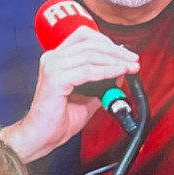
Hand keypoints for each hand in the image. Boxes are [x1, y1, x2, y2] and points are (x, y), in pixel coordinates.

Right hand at [0, 25, 141, 163]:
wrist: (40, 137)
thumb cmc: (56, 121)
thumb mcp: (87, 98)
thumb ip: (101, 83)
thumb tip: (120, 71)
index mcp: (57, 59)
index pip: (84, 37)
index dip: (107, 42)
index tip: (125, 53)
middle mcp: (53, 59)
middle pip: (90, 43)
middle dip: (116, 51)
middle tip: (133, 60)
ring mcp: (53, 67)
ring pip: (91, 55)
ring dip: (115, 60)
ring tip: (130, 67)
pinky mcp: (56, 79)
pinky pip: (88, 71)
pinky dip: (107, 71)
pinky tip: (118, 73)